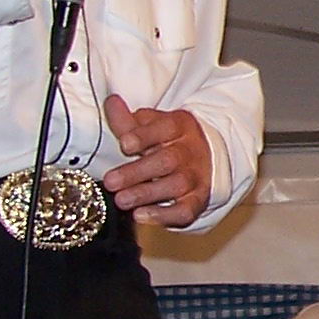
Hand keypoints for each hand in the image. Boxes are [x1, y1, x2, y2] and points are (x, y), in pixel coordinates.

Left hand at [101, 93, 212, 225]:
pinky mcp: (197, 200)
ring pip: (176, 185)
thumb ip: (129, 120)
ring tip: (121, 200)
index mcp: (179, 127)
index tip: (125, 144)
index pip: (165, 127)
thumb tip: (111, 102)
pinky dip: (164, 216)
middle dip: (137, 172)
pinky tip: (142, 215)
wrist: (208, 158)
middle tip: (111, 181)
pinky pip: (185, 210)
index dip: (145, 136)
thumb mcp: (153, 126)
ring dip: (146, 194)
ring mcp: (196, 177)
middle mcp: (189, 151)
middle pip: (168, 160)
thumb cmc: (171, 141)